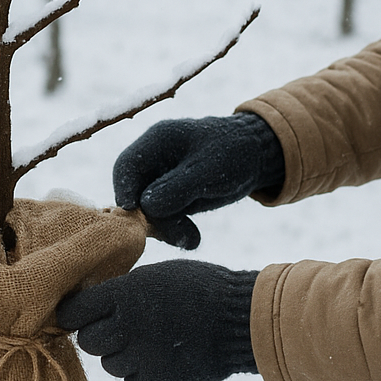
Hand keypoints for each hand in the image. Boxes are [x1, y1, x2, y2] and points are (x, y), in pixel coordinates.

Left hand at [55, 260, 257, 380]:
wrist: (242, 319)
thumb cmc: (200, 288)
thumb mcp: (155, 275)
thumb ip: (122, 291)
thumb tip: (94, 305)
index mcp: (123, 295)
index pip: (74, 311)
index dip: (74, 313)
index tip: (77, 314)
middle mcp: (125, 327)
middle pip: (88, 342)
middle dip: (97, 335)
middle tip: (115, 329)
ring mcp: (141, 358)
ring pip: (110, 365)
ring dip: (121, 355)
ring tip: (146, 342)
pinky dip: (140, 374)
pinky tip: (159, 358)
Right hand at [113, 113, 283, 248]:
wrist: (257, 157)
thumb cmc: (234, 152)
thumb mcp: (209, 169)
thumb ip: (177, 187)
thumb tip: (145, 206)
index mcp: (157, 141)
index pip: (126, 166)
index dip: (124, 189)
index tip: (132, 212)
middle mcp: (154, 161)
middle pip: (134, 192)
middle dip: (150, 217)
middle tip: (175, 235)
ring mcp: (161, 181)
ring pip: (149, 210)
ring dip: (166, 228)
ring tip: (190, 239)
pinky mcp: (172, 198)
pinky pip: (164, 219)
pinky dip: (176, 231)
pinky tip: (192, 239)